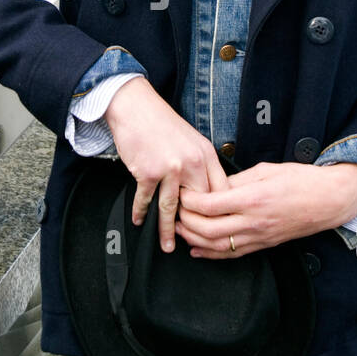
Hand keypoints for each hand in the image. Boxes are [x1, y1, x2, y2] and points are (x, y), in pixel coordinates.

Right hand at [104, 78, 228, 252]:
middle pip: (200, 204)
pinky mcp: (148, 172)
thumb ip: (201, 164)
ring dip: (168, 231)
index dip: (218, 212)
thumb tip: (204, 190)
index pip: (220, 190)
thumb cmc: (162, 123)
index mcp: (206, 155)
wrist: (136, 108)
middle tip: (192, 243)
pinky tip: (140, 221)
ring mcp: (170, 169)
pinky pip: (146, 200)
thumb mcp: (192, 140)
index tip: (215, 226)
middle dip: (196, 226)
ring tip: (168, 247)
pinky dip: (141, 213)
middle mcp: (192, 163)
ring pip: (172, 209)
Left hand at [176, 161, 356, 256]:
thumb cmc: (301, 180)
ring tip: (179, 229)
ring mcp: (259, 236)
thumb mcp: (265, 170)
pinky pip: (232, 255)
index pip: (210, 205)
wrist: (329, 200)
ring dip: (193, 240)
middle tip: (174, 212)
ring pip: (217, 246)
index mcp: (253, 198)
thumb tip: (212, 187)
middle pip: (208, 229)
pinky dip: (210, 254)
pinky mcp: (263, 245)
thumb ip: (236, 180)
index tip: (181, 194)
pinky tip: (196, 250)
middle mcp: (254, 221)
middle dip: (185, 222)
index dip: (189, 202)